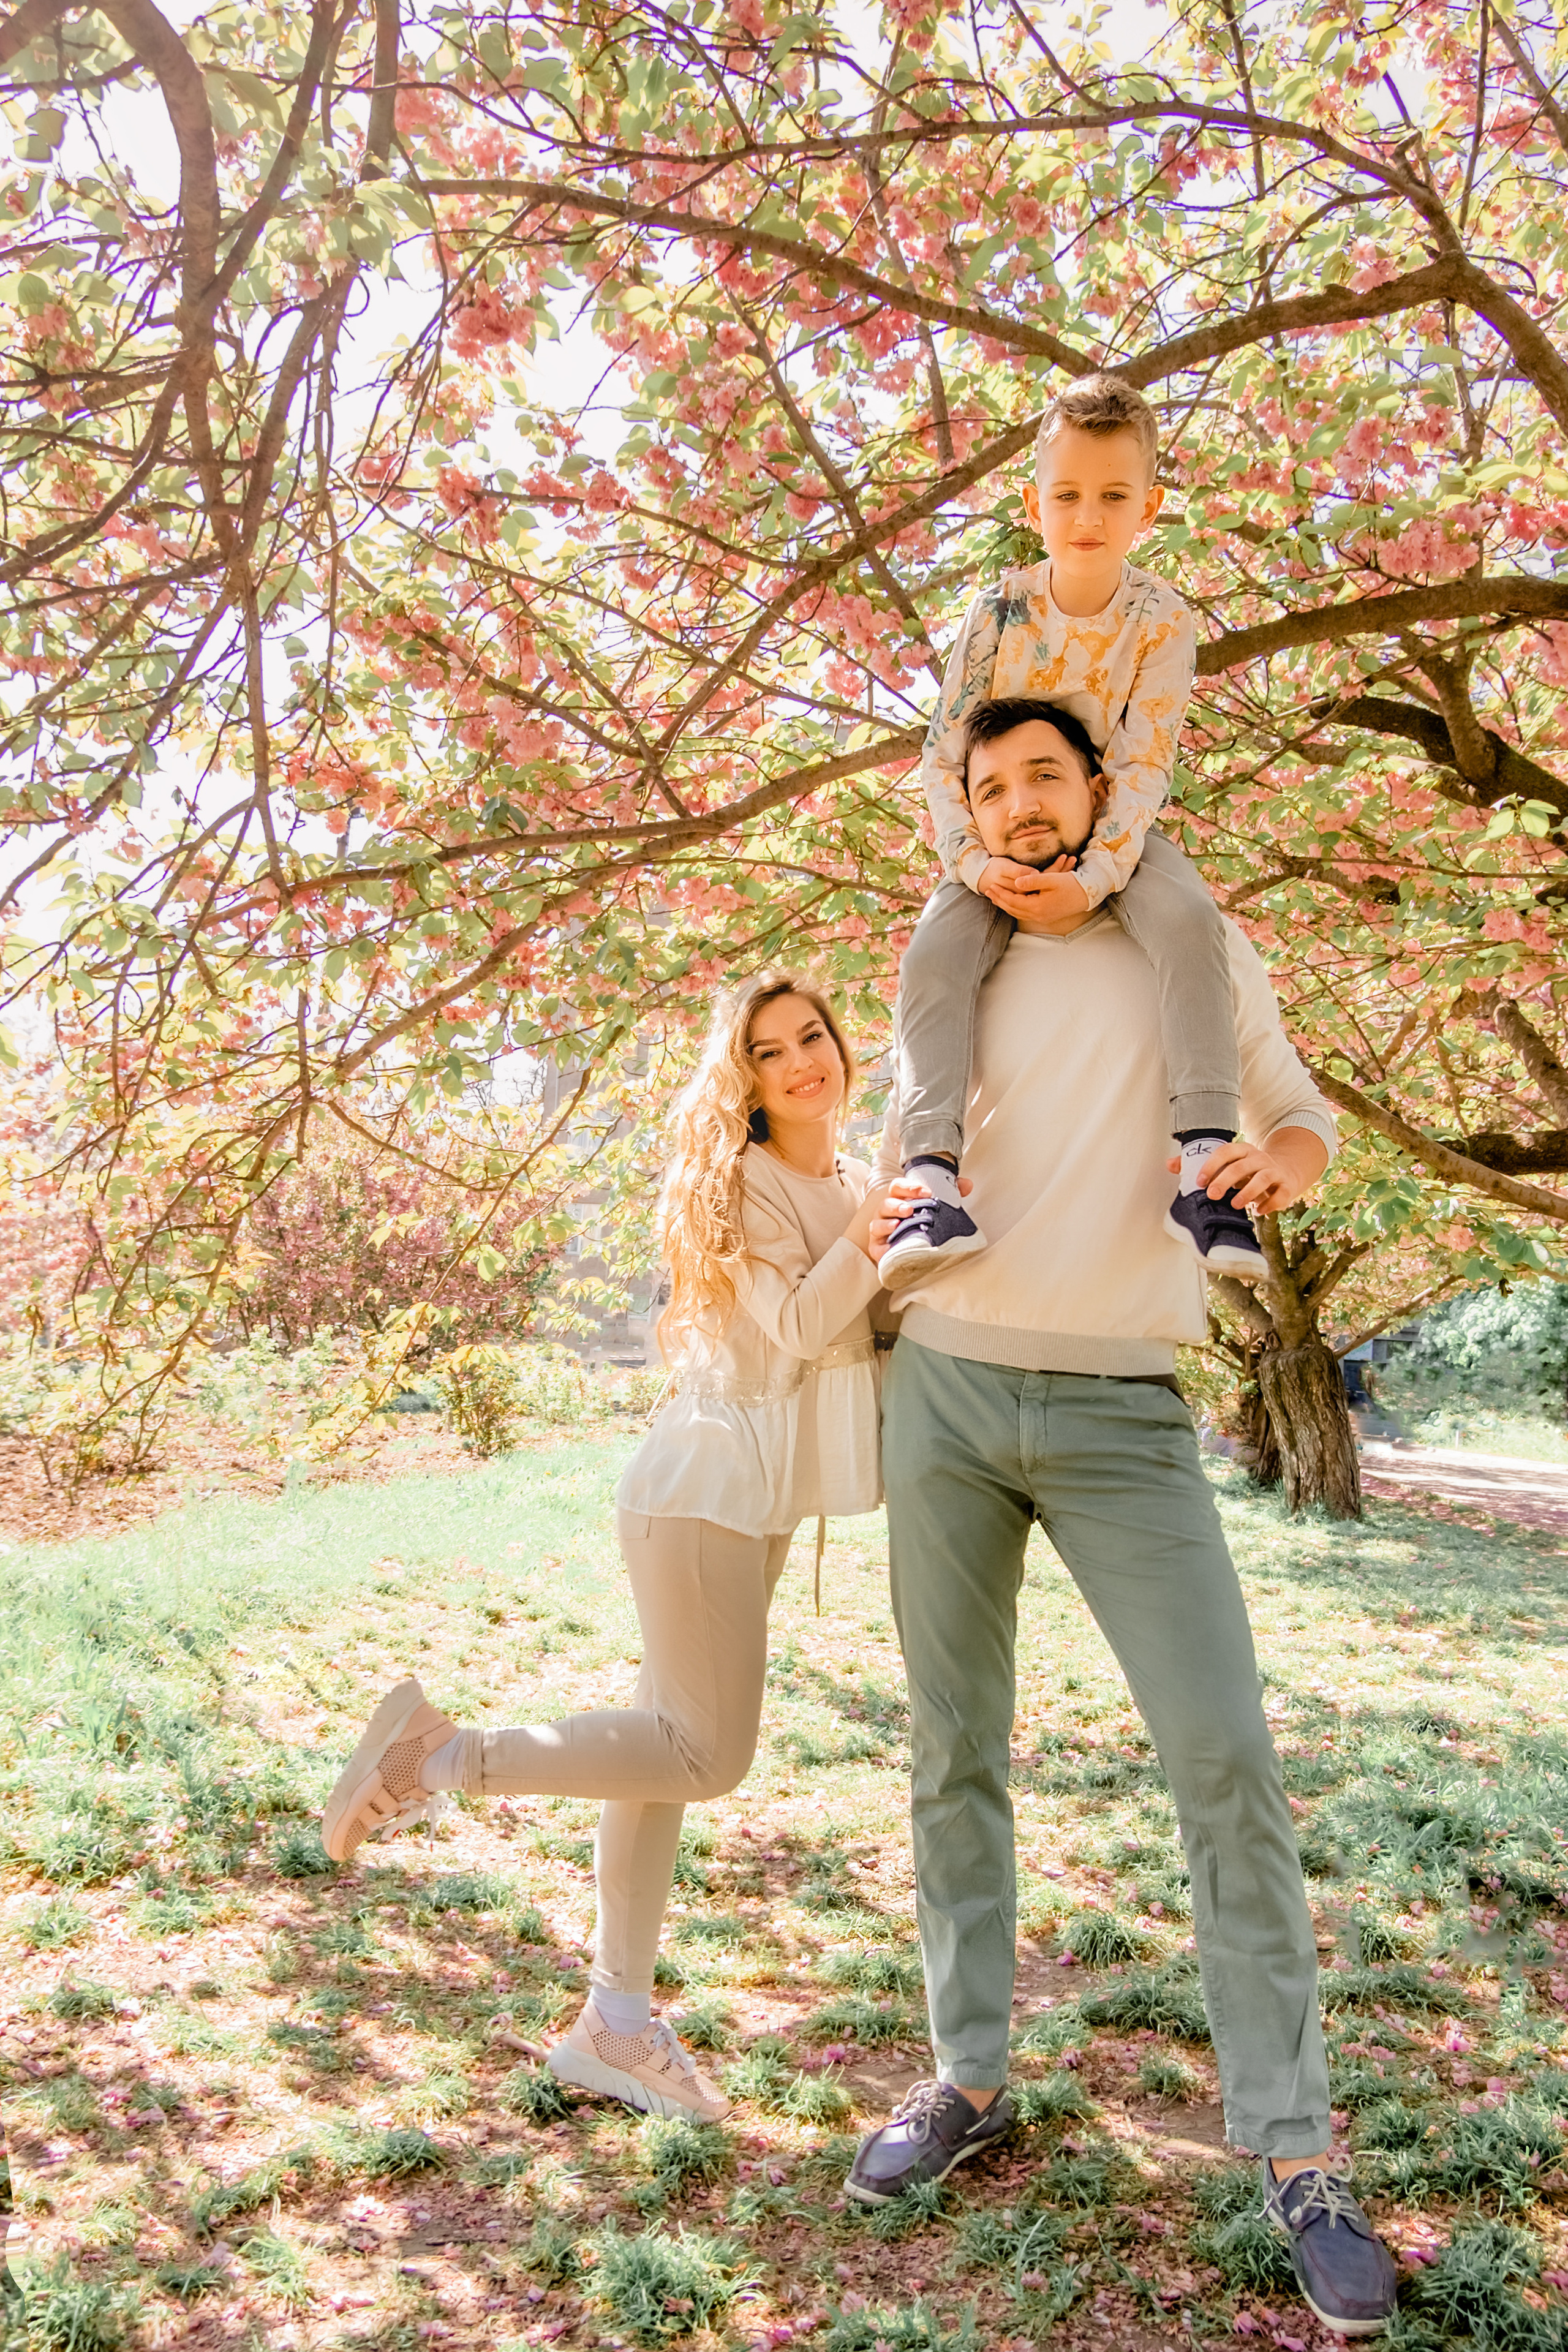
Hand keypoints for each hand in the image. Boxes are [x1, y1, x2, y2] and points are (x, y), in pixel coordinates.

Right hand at [865, 1172, 972, 1263]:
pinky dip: (882, 1248)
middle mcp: (886, 1212)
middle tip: (909, 1209)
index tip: (927, 1192)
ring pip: (877, 1224)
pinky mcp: (877, 1247)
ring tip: (897, 1225)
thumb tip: (967, 1184)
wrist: (910, 1243)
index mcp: (898, 1198)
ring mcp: (879, 1229)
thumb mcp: (935, 1205)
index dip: (910, 1187)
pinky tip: (891, 1248)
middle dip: (897, 1206)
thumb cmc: (921, 1219)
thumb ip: (951, 1192)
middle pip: (886, 1204)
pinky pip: (876, 1247)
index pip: (898, 1187)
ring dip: (886, 1224)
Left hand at [977, 855, 1089, 925]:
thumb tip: (1016, 883)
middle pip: (1013, 909)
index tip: (991, 885)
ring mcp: (1042, 917)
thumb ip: (1033, 881)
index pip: (1013, 901)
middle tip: (988, 891)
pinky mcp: (1046, 916)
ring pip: (1018, 913)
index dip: (1001, 894)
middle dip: (999, 900)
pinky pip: (1025, 913)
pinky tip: (1012, 902)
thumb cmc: (1072, 884)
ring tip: (996, 897)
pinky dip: (1015, 908)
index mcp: (1038, 906)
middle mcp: (1038, 915)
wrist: (1088, 895)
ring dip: (1006, 905)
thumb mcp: (1052, 879)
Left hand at [1165, 1129, 1325, 1214]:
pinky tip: (1258, 1211)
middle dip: (1225, 1180)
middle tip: (1212, 1195)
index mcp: (1242, 1150)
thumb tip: (1169, 1164)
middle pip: (1242, 1166)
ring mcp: (1274, 1171)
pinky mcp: (1286, 1185)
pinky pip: (1281, 1193)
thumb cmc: (1247, 1170)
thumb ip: (1198, 1164)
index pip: (1225, 1152)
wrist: (1285, 1171)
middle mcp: (1259, 1158)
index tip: (1199, 1182)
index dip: (1211, 1166)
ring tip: (1235, 1205)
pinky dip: (1270, 1203)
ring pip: (1263, 1178)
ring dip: (1248, 1192)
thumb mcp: (1226, 1165)